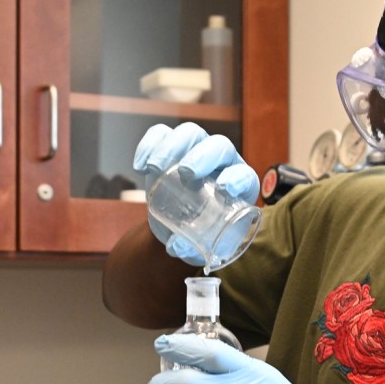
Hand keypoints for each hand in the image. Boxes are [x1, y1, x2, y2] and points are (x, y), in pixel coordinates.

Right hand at [134, 123, 259, 265]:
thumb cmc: (200, 237)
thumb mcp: (201, 248)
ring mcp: (196, 150)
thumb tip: (176, 246)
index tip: (223, 189)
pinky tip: (140, 165)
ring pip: (191, 133)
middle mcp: (222, 163)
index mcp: (240, 187)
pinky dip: (149, 144)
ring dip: (173, 146)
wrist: (178, 228)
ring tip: (155, 168)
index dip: (237, 178)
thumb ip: (191, 250)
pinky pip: (162, 134)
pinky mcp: (172, 147)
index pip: (244, 175)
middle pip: (219, 146)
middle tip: (185, 172)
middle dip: (203, 156)